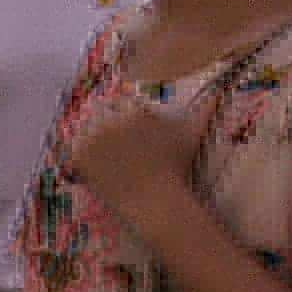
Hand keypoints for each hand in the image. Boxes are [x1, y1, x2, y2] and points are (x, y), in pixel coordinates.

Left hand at [71, 95, 200, 240]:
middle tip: (114, 147)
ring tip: (105, 156)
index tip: (125, 133)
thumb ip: (205, 107)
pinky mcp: (79, 156)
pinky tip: (94, 165)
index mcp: (133, 110)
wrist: (156, 200)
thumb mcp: (191, 133)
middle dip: (104, 125)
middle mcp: (111, 120)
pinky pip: (71, 149)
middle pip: (98, 113)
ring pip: (83, 128)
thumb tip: (220, 91)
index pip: (118, 102)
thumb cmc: (176, 166)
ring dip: (89, 138)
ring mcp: (92, 138)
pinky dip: (78, 155)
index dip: (120, 115)